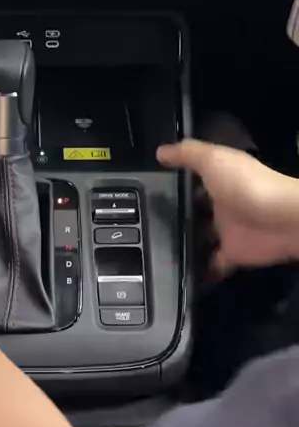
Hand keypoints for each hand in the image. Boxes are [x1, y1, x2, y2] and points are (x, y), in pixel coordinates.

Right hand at [158, 140, 298, 273]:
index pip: (192, 179)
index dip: (174, 181)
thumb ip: (187, 154)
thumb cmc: (247, 185)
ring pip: (199, 238)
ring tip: (153, 250)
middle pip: (194, 210)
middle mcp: (221, 203)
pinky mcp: (233, 254)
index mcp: (218, 178)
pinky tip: (177, 274)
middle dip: (174, 216)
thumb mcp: (214, 159)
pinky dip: (199, 271)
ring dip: (182, 244)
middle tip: (143, 225)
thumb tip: (160, 151)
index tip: (147, 189)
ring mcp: (227, 230)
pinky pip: (212, 265)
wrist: (284, 219)